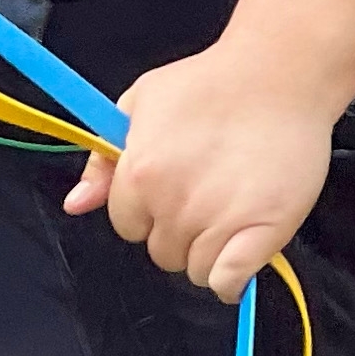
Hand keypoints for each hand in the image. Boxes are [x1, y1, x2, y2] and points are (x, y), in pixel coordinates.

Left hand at [63, 46, 337, 302]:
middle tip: (207, 197)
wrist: (279, 73)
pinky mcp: (263, 232)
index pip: (128, 227)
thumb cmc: (210, 83)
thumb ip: (103, 160)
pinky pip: (229, 282)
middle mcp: (173, 204)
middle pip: (162, 253)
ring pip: (196, 271)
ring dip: (208, 252)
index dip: (149, 212)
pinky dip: (231, 279)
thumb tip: (75, 205)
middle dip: (179, 233)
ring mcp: (219, 221)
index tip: (173, 192)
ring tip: (229, 215)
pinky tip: (238, 259)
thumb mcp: (140, 103)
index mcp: (139, 175)